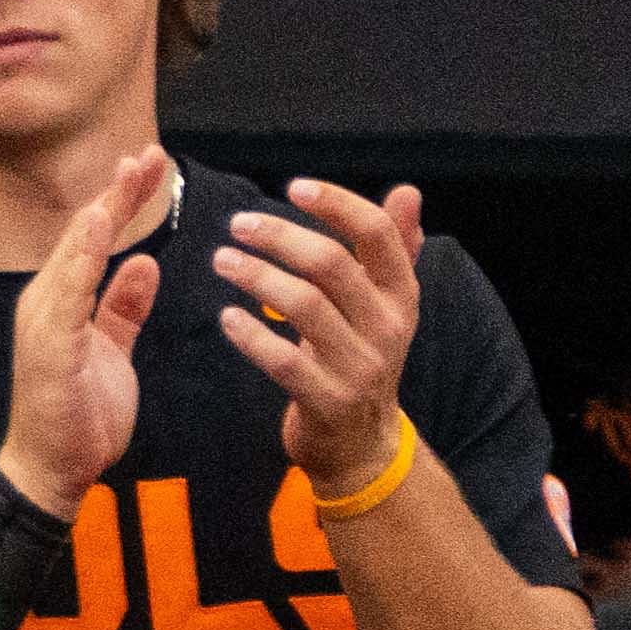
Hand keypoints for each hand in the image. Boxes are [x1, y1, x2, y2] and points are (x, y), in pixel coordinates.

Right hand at [0, 142, 168, 514]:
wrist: (51, 470)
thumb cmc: (79, 416)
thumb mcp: (113, 350)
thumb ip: (124, 306)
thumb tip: (144, 262)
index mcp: (63, 301)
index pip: (95, 240)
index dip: (120, 200)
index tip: (148, 165)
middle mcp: (48, 301)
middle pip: (85, 234)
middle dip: (116, 192)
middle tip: (148, 154)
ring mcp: (45, 321)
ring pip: (76, 252)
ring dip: (104, 211)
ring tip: (128, 176)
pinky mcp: (51, 344)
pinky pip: (69, 291)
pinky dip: (84, 255)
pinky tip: (100, 227)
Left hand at [211, 173, 431, 493]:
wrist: (362, 443)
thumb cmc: (362, 355)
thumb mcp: (386, 305)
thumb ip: (393, 249)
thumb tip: (408, 192)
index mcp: (401, 295)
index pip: (377, 235)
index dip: (338, 204)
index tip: (294, 187)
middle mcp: (387, 327)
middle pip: (333, 266)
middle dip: (281, 238)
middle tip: (238, 224)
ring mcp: (360, 367)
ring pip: (305, 307)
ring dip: (257, 277)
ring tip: (222, 260)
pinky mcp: (329, 401)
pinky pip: (285, 362)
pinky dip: (252, 336)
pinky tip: (226, 317)